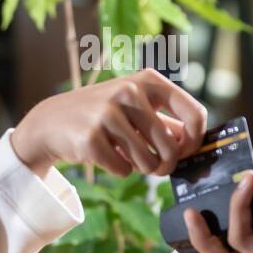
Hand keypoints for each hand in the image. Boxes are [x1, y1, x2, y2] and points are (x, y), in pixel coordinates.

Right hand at [10, 68, 206, 177]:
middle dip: (166, 165)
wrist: (53, 121)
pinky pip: (123, 170)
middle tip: (156, 167)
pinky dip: (118, 170)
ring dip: (141, 168)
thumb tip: (198, 144)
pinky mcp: (91, 137)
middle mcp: (130, 92)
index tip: (186, 152)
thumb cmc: (104, 116)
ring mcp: (108, 113)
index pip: (194, 113)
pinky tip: (105, 155)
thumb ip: (168, 123)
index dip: (195, 140)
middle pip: (171, 147)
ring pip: (148, 162)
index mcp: (148, 81)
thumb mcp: (136, 108)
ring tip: (127, 156)